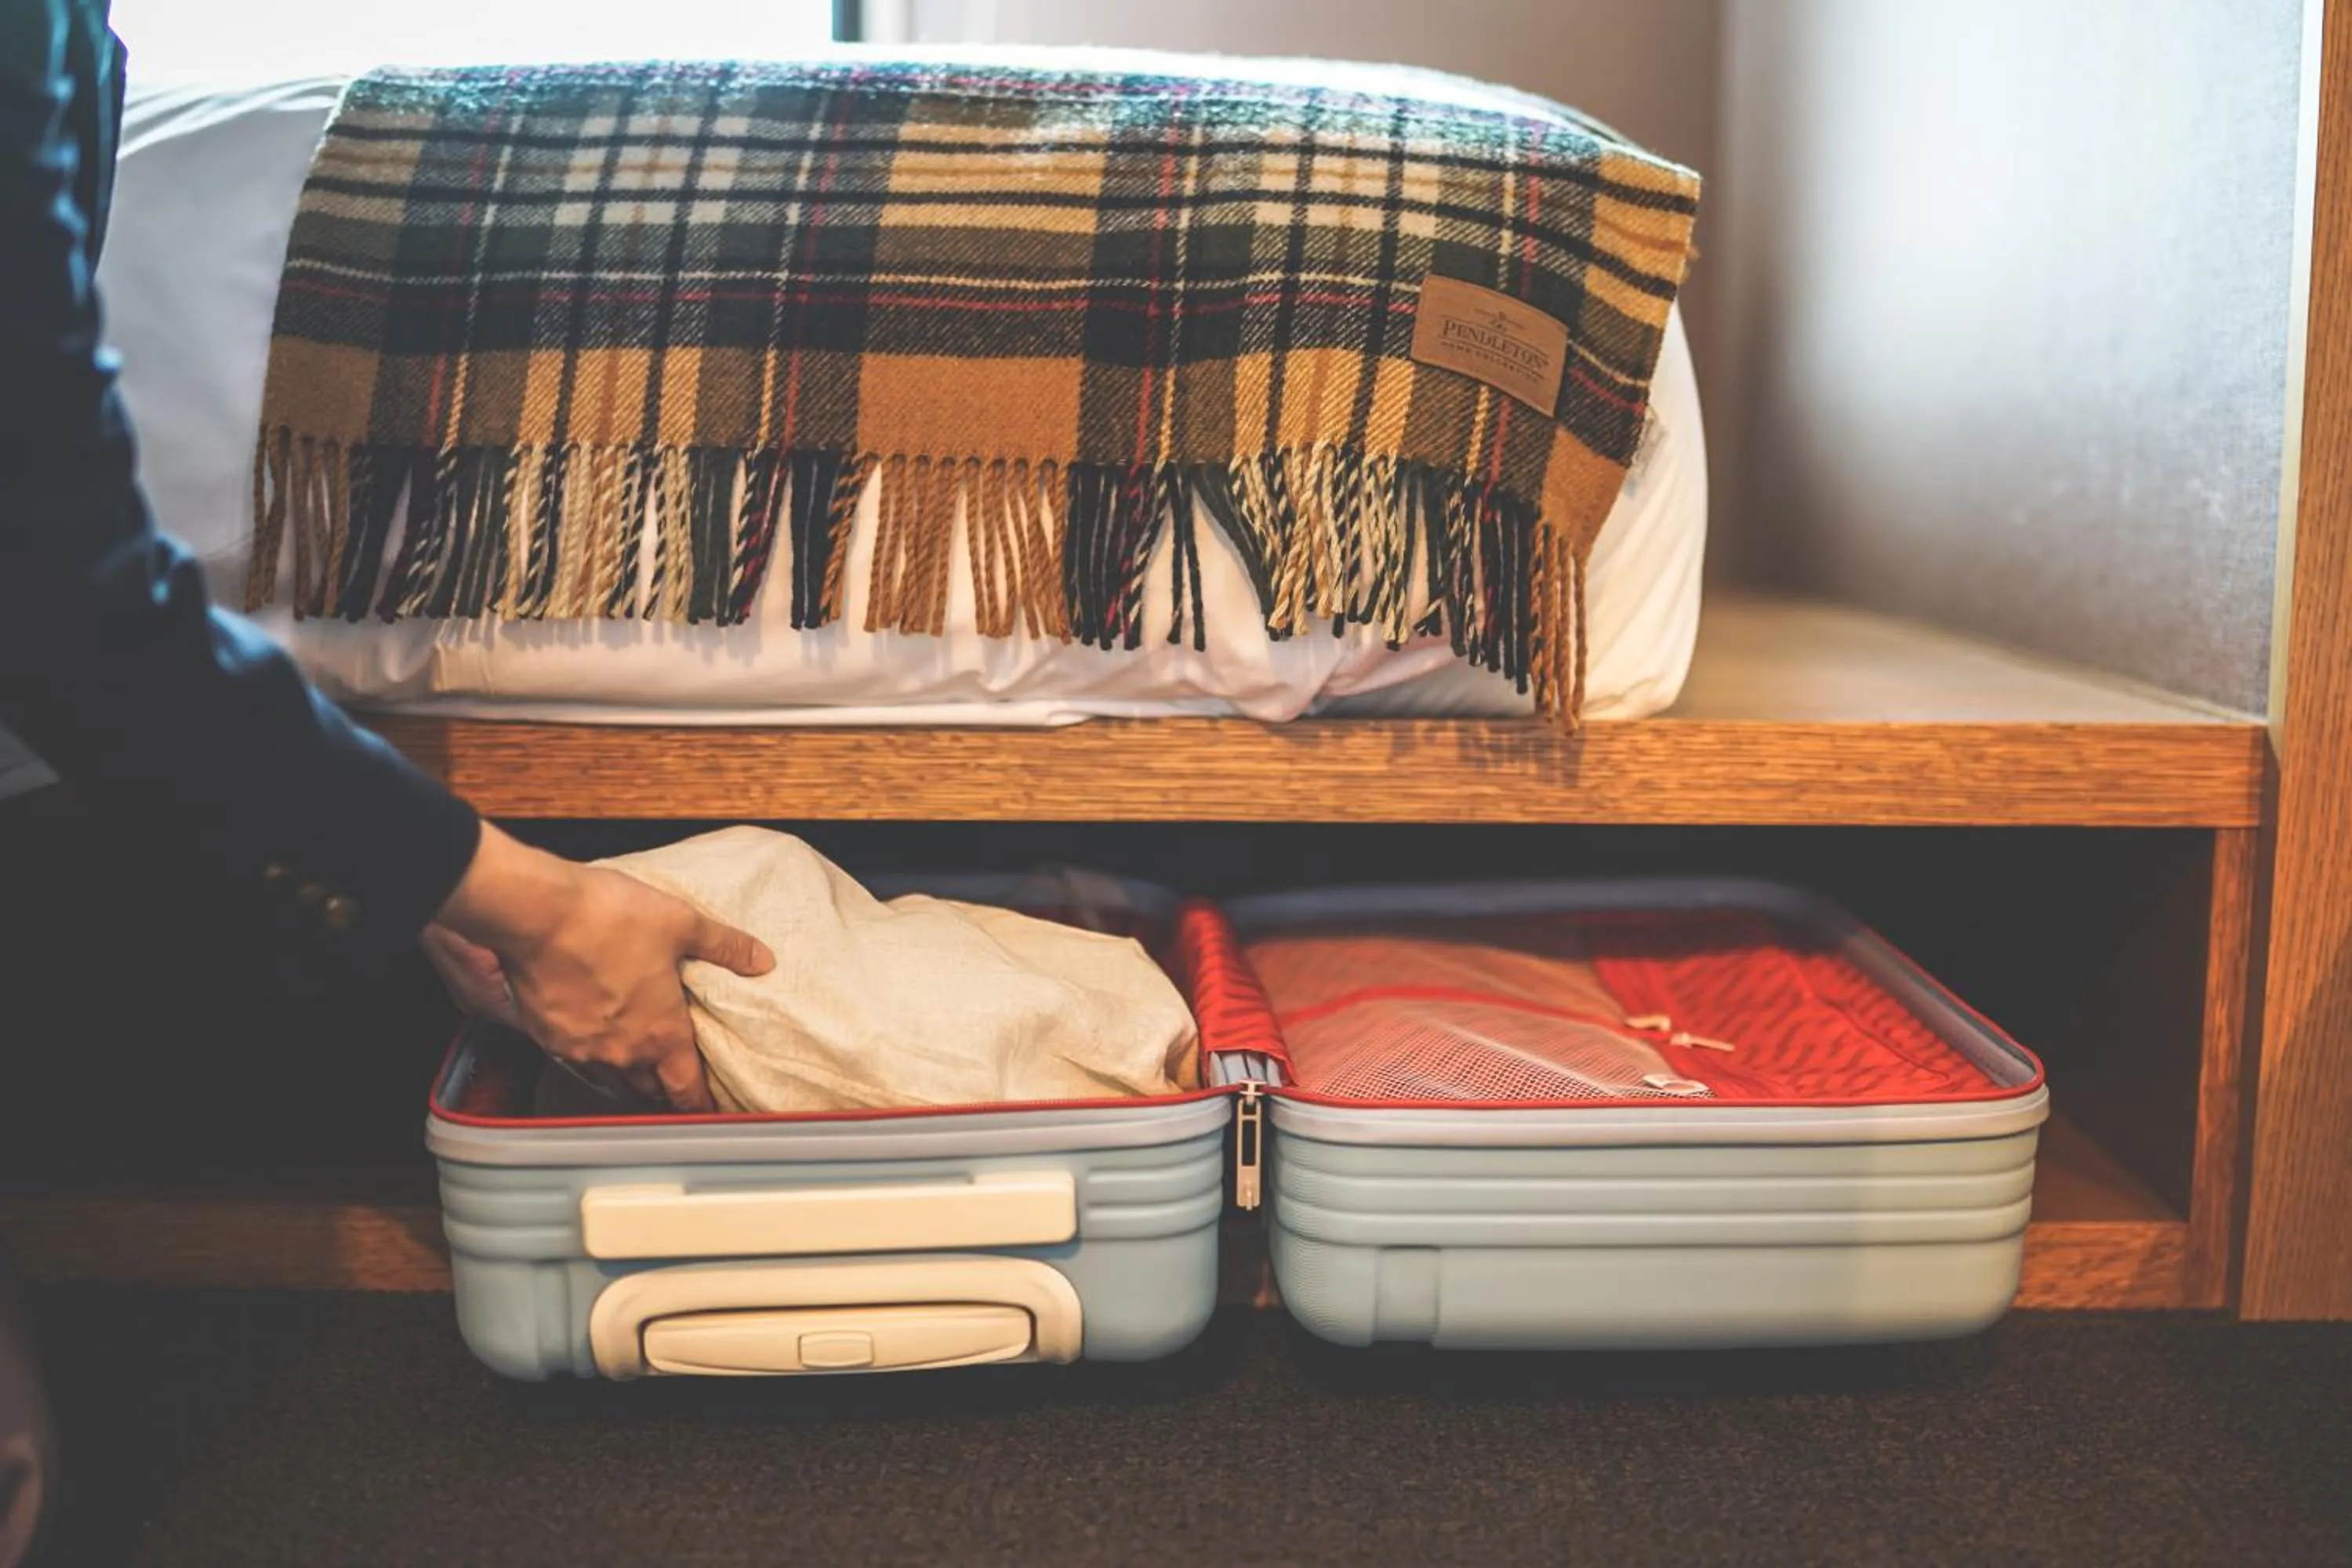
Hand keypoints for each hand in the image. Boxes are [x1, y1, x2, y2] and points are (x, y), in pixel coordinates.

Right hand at [426, 825, 773, 1111]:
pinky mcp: (547, 1036)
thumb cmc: (610, 918)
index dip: (701, 1104)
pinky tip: (595, 1037)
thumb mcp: (682, 924)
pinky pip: (576, 1059)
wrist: (538, 914)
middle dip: (666, 1090)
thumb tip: (761, 959)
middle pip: (649, 1091)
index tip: (710, 1109)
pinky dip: (591, 1055)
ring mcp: (581, 1049)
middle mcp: (621, 1053)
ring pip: (611, 1079)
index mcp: (660, 1034)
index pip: (686, 1090)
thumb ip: (725, 946)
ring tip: (639, 1064)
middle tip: (677, 1083)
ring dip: (628, 1076)